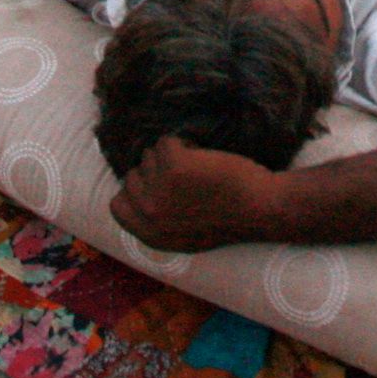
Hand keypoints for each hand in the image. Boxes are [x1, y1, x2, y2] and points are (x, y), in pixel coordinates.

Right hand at [113, 139, 279, 250]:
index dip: (134, 191)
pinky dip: (185, 142)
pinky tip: (204, 157)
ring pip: (150, 154)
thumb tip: (133, 197)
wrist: (260, 209)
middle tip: (186, 174)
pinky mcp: (175, 166)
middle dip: (156, 169)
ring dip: (172, 154)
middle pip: (133, 175)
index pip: (116, 206)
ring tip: (199, 168)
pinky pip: (167, 141)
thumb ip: (156, 221)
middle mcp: (149, 214)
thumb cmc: (228, 218)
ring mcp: (160, 189)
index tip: (155, 184)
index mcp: (150, 234)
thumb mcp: (184, 235)